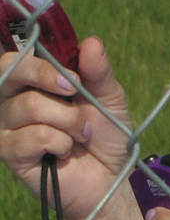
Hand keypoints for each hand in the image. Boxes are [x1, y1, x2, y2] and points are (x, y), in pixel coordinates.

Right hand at [0, 37, 134, 219]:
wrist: (110, 177)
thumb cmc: (104, 136)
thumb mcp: (109, 99)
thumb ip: (98, 72)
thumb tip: (91, 42)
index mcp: (33, 83)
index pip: (16, 58)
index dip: (42, 63)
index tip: (74, 79)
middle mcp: (12, 100)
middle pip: (11, 71)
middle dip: (48, 78)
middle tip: (74, 95)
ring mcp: (6, 126)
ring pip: (29, 105)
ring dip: (69, 121)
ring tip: (82, 135)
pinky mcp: (9, 153)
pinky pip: (32, 136)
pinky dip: (60, 143)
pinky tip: (64, 152)